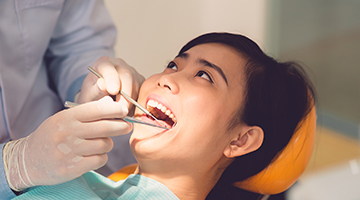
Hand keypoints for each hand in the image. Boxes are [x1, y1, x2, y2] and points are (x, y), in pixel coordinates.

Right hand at [3, 96, 131, 189]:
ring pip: (104, 145)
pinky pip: (99, 160)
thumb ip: (87, 111)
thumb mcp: (64, 119)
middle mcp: (67, 133)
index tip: (123, 110)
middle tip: (127, 126)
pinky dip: (101, 157)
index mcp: (66, 118)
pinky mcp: (71, 168)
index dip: (114, 110)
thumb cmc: (51, 136)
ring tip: (102, 143)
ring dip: (108, 144)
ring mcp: (69, 152)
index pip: (95, 110)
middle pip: (104, 128)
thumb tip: (110, 102)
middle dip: (120, 126)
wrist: (28, 160)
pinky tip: (95, 155)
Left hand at [76, 56, 144, 112]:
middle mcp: (120, 65)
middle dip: (125, 95)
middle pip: (127, 76)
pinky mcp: (141, 83)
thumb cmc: (93, 96)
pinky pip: (143, 92)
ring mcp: (133, 73)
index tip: (113, 91)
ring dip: (131, 102)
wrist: (100, 100)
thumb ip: (95, 90)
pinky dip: (137, 104)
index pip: (108, 68)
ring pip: (137, 86)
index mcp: (104, 64)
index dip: (112, 79)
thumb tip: (103, 85)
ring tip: (121, 113)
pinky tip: (128, 111)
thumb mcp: (89, 95)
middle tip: (121, 110)